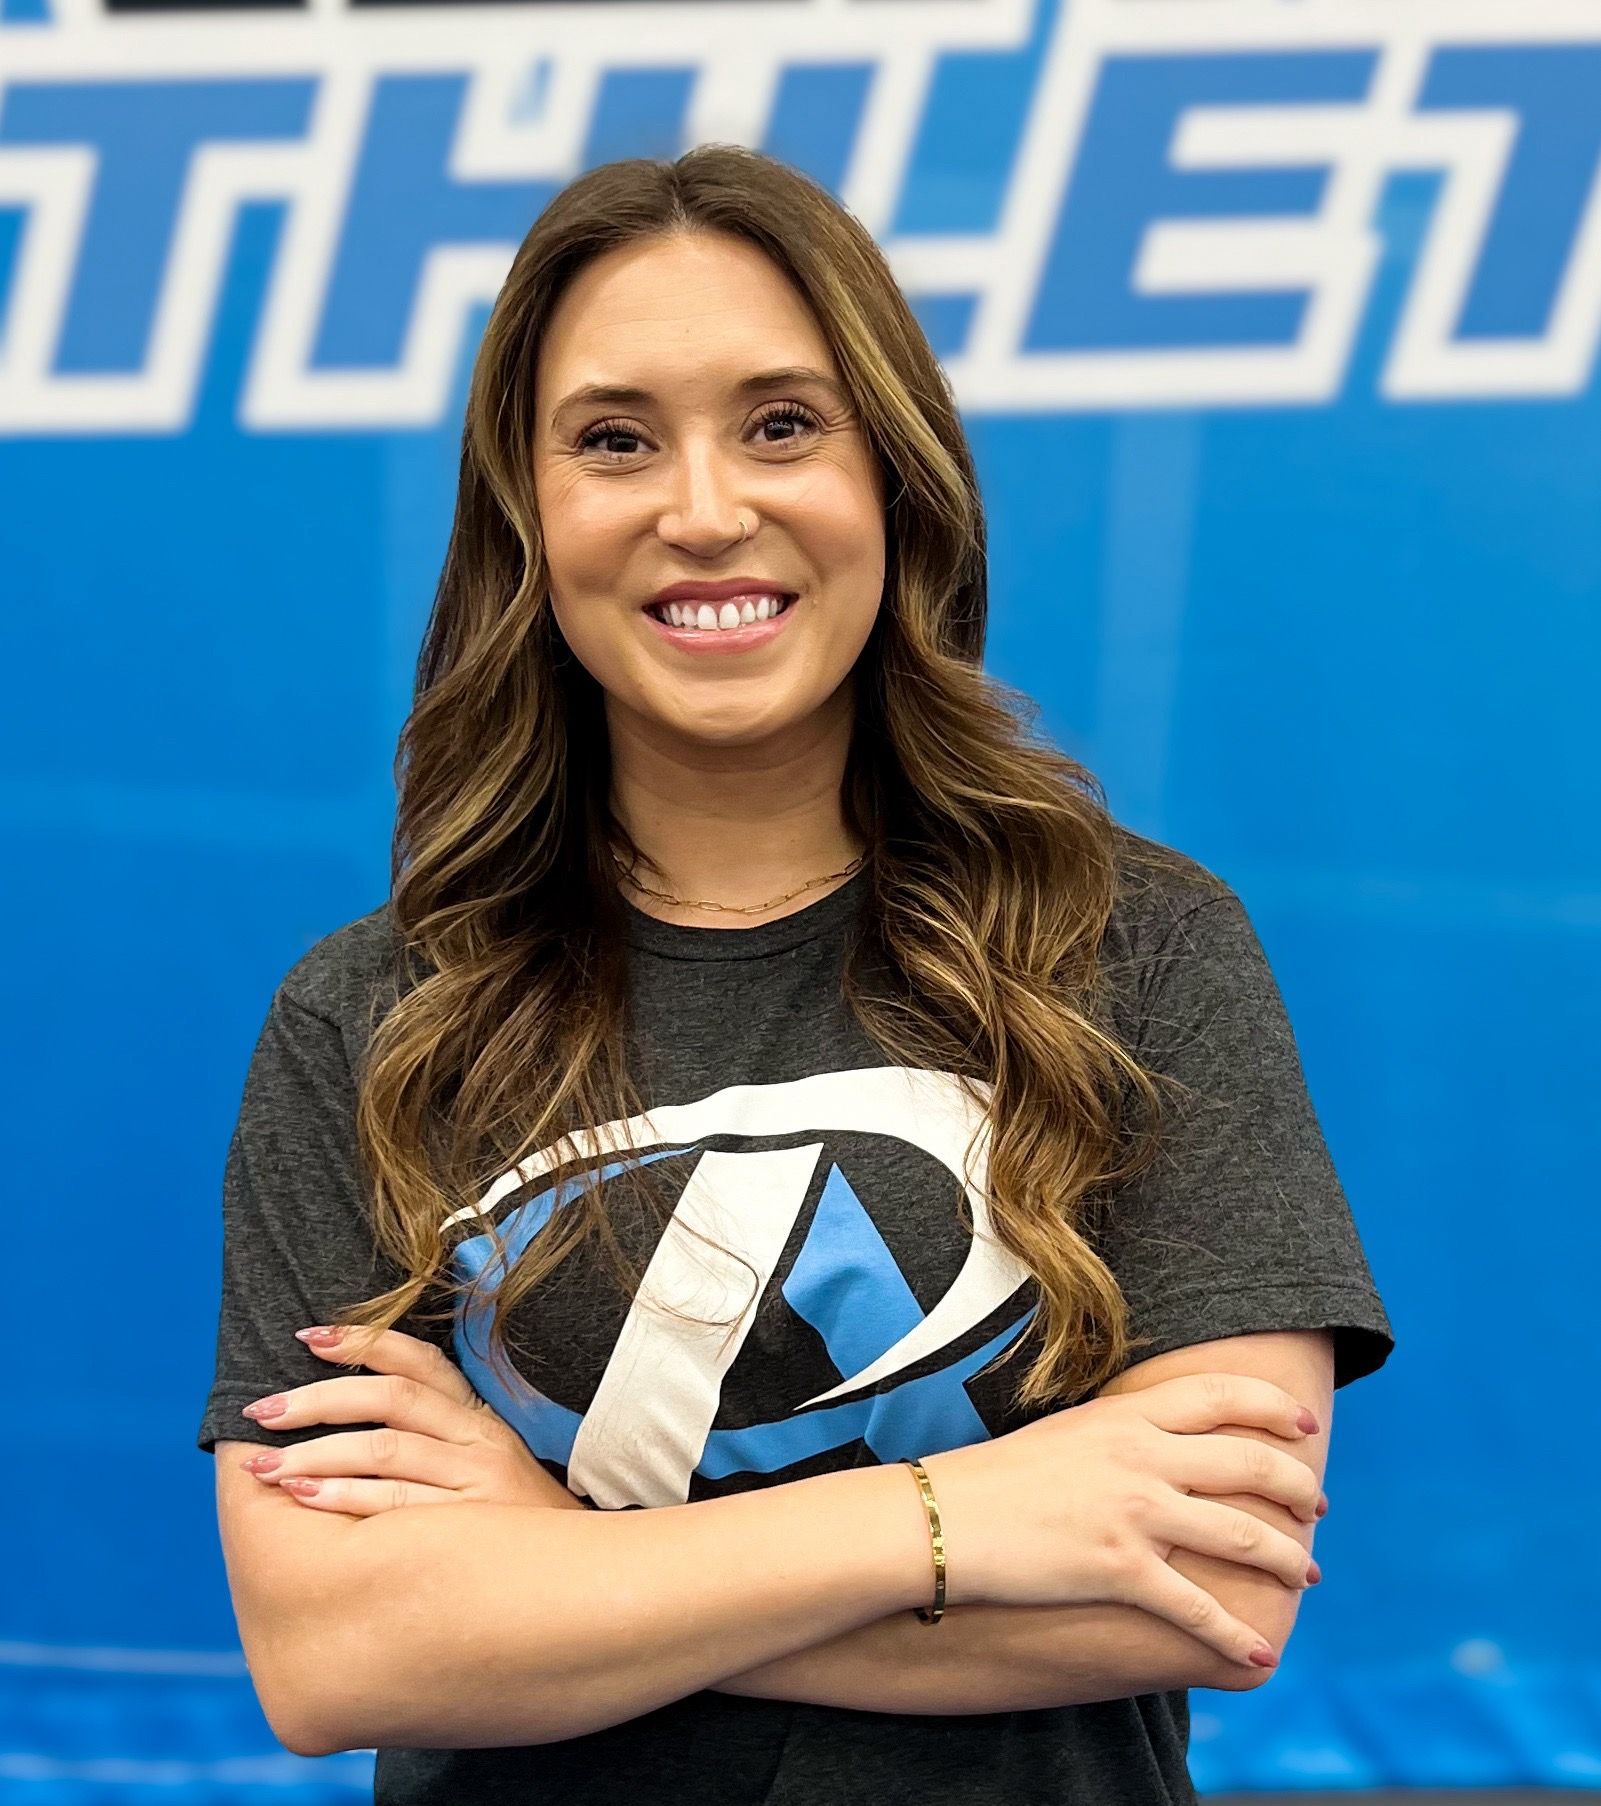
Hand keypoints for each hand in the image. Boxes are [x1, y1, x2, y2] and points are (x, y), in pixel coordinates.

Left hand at [237, 1325, 588, 1517]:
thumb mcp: (487, 1467)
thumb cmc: (515, 1528)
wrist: (583, 1583)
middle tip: (262, 1409)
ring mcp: (476, 1482)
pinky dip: (345, 1496)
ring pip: (385, 1448)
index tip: (307, 1337)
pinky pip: (395, 1504)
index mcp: (479, 1418)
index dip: (361, 1342)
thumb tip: (353, 1419)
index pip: (419, 1361)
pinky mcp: (471, 1528)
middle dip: (317, 1400)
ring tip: (265, 1465)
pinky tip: (306, 1498)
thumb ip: (436, 1439)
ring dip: (316, 1453)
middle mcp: (479, 1440)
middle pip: (391, 1398)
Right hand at [918, 1372, 1326, 1669]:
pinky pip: (1199, 1609)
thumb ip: (1122, 1432)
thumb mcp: (1068, 1431)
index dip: (1275, 1409)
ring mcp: (1136, 1513)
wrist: (945, 1517)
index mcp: (1127, 1416)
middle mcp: (1142, 1457)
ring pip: (1243, 1535)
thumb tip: (1162, 1441)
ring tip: (1307, 1574)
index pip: (1222, 1397)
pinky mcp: (1122, 1571)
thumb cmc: (997, 1476)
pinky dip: (1236, 1636)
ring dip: (1288, 1559)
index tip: (1306, 1426)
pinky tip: (1259, 1652)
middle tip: (1316, 1507)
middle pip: (1250, 1466)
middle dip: (1297, 1488)